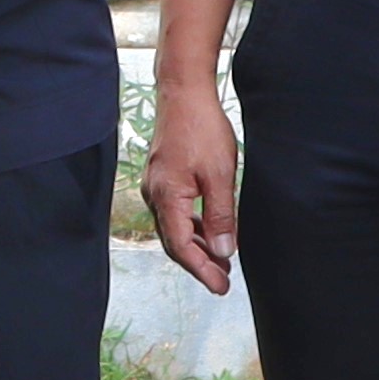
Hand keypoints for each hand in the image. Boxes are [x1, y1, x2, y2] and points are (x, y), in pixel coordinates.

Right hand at [140, 89, 239, 294]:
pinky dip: (192, 225)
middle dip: (199, 263)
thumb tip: (224, 250)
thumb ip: (221, 215)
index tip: (221, 287)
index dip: (202, 270)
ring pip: (175, 227)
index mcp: (166, 197)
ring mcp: (156, 186)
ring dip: (197, 245)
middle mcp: (155, 195)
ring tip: (222, 259)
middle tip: (223, 280)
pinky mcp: (162, 177)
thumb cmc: (201, 128)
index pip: (182, 247)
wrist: (183, 92)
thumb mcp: (220, 174)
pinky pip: (175, 212)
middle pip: (174, 241)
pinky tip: (209, 229)